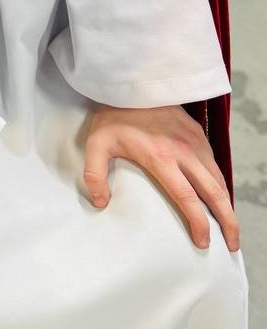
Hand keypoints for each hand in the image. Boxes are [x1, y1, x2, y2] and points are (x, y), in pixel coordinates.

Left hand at [83, 104, 239, 251]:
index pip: (188, 198)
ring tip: (230, 225)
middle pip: (214, 193)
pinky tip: (218, 195)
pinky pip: (214, 164)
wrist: (131, 83)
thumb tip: (100, 202)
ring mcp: (194, 140)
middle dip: (228, 222)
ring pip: (219, 179)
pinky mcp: (197, 132)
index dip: (199, 223)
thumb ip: (95, 174)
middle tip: (232, 244)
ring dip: (228, 204)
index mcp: (161, 157)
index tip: (203, 242)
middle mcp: (184, 151)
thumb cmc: (114, 115)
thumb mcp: (96, 144)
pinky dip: (220, 183)